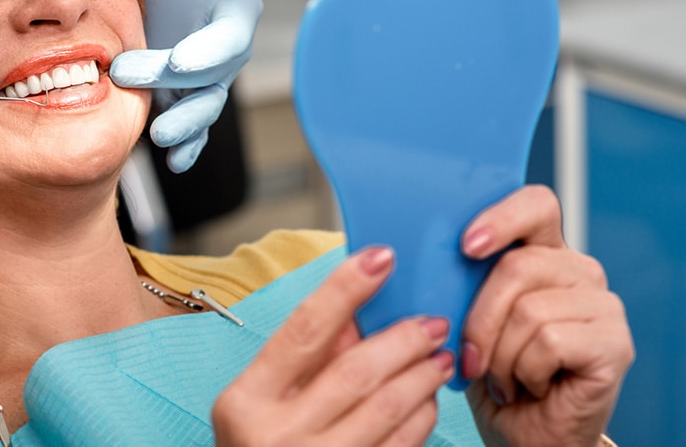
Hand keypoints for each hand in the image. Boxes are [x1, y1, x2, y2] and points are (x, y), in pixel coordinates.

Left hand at [110, 0, 262, 172]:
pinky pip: (191, 127)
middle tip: (126, 75)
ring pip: (203, 109)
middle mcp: (224, 50)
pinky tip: (175, 162)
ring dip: (186, 126)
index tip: (180, 61)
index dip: (208, 52)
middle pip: (210, 78)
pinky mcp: (179, 96)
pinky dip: (188, 147)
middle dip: (174, 84)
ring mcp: (202, 78)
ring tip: (160, 137)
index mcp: (234, 11)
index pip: (229, 38)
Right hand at [214, 247, 455, 445]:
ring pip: (387, 409)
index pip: (304, 330)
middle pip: (355, 372)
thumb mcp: (260, 402)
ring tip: (439, 357)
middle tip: (431, 322)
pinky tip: (426, 400)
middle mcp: (276, 436)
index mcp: (246, 402)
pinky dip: (421, 418)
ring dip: (421, 377)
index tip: (380, 258)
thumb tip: (357, 311)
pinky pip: (399, 445)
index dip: (345, 288)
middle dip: (403, 340)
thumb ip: (304, 359)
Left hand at [459, 186, 633, 446]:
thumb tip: (424, 256)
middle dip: (479, 318)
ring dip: (501, 355)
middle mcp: (579, 271)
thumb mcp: (465, 319)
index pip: (536, 204)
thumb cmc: (490, 375)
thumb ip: (460, 281)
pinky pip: (549, 341)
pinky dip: (524, 372)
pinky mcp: (614, 343)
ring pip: (529, 309)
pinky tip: (529, 387)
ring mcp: (602, 306)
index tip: (467, 246)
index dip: (502, 217)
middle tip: (470, 357)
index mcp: (542, 253)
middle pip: (518, 265)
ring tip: (505, 377)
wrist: (522, 436)